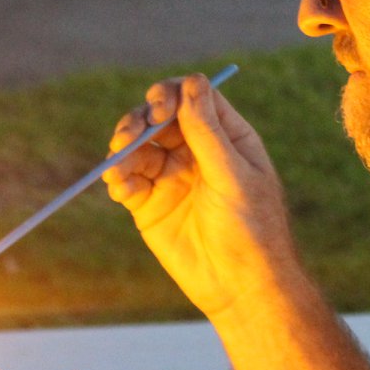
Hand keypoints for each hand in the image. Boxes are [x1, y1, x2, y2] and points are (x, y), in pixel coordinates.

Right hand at [101, 73, 297, 320]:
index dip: (170, 94)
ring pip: (137, 146)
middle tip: (130, 135)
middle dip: (139, 119)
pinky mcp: (149, 205)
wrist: (239, 287)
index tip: (159, 110)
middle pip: (157, 117)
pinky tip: (119, 186)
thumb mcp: (233, 176)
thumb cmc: (252, 229)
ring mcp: (170, 177)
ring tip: (118, 161)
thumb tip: (191, 83)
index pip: (192, 97)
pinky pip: (126, 180)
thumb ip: (208, 133)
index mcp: (225, 137)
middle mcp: (194, 152)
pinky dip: (117, 178)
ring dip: (122, 147)